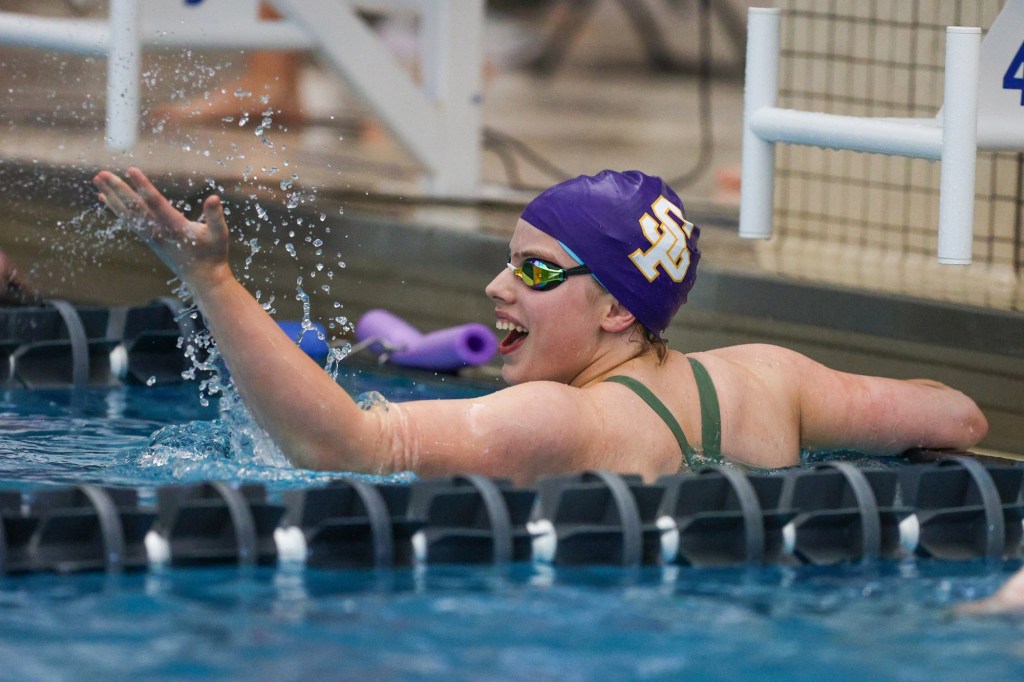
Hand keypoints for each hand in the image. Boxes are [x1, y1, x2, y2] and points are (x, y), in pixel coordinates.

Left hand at [93, 167, 229, 287]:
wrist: (202, 278)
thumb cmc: (213, 255)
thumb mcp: (220, 235)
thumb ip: (215, 216)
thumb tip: (214, 198)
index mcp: (175, 227)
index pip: (155, 203)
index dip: (143, 186)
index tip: (130, 170)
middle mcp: (158, 231)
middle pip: (134, 207)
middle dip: (117, 189)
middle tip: (102, 174)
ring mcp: (151, 235)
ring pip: (126, 213)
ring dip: (111, 196)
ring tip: (97, 180)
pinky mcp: (148, 238)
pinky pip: (128, 220)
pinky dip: (115, 207)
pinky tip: (105, 197)